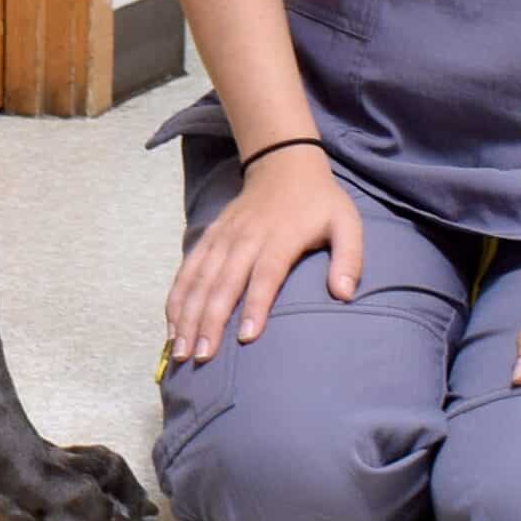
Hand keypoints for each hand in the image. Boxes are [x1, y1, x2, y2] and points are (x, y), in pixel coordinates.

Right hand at [165, 152, 360, 364]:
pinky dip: (177, 296)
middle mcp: (246, 238)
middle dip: (209, 321)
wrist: (284, 163)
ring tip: (179, 349)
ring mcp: (224, 237)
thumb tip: (344, 295)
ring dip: (187, 314)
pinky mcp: (210, 236)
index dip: (254, 306)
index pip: (265, 275)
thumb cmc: (319, 202)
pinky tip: (171, 324)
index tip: (245, 339)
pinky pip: (189, 268)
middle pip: (224, 283)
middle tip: (200, 357)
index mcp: (280, 238)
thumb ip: (349, 259)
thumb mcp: (347, 224)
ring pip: (200, 279)